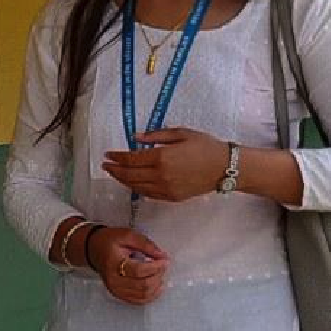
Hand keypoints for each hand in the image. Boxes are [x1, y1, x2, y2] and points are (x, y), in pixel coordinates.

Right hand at [85, 226, 169, 305]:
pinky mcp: (118, 295)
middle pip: (142, 285)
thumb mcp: (127, 235)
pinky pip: (138, 301)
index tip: (165, 260)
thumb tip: (162, 256)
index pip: (139, 271)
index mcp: (114, 263)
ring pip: (142, 295)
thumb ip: (145, 244)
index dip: (155, 267)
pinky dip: (151, 296)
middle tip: (163, 266)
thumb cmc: (110, 241)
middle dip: (158, 276)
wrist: (94, 249)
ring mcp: (115, 290)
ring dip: (156, 286)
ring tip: (160, 275)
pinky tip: (157, 287)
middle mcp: (113, 280)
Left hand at [104, 129, 227, 201]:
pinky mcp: (172, 197)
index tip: (108, 154)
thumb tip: (135, 138)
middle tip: (105, 165)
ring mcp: (166, 189)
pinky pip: (148, 194)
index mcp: (162, 157)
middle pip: (130, 175)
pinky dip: (136, 188)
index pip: (131, 159)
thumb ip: (156, 136)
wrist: (224, 168)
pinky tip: (132, 183)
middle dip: (115, 170)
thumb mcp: (181, 133)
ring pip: (137, 187)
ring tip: (115, 174)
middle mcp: (161, 175)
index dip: (117, 157)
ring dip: (123, 180)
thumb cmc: (205, 146)